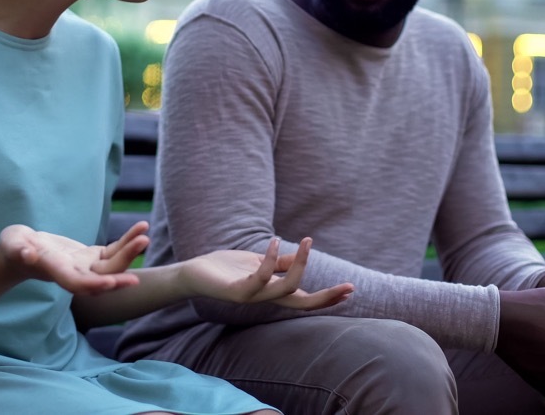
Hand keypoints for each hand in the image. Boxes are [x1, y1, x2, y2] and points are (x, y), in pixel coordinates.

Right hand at [0, 221, 149, 295]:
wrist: (21, 251)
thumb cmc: (13, 247)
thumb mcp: (12, 245)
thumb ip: (19, 250)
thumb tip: (27, 254)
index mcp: (56, 272)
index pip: (77, 283)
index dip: (95, 284)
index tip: (112, 282)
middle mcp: (75, 273)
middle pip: (102, 275)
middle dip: (123, 265)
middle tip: (142, 246)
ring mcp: (86, 266)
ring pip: (112, 264)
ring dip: (130, 251)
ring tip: (144, 234)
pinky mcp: (92, 256)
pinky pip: (113, 251)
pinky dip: (127, 241)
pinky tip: (141, 228)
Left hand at [177, 237, 353, 309]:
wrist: (194, 273)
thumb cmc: (226, 268)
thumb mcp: (258, 262)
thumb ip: (279, 264)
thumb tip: (301, 256)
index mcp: (272, 291)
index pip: (305, 299)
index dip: (327, 297)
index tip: (350, 290)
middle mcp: (265, 298)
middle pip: (302, 304)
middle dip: (326, 297)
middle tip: (348, 287)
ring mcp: (252, 297)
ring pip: (286, 290)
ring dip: (300, 265)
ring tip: (308, 242)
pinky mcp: (236, 291)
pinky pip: (261, 277)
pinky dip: (271, 258)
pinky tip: (276, 241)